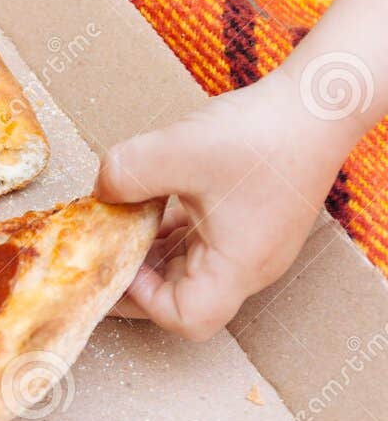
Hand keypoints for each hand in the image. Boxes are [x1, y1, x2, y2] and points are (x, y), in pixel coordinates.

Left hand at [95, 69, 350, 340]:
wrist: (320, 102)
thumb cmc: (262, 134)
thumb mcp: (175, 151)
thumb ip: (123, 175)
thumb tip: (99, 192)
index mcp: (238, 266)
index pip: (186, 318)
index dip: (142, 300)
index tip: (117, 261)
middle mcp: (249, 266)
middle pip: (182, 296)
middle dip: (136, 273)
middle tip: (101, 245)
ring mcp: (251, 244)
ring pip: (188, 266)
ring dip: (150, 247)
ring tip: (116, 219)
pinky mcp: (249, 220)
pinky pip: (201, 239)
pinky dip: (168, 227)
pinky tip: (145, 199)